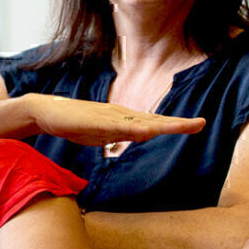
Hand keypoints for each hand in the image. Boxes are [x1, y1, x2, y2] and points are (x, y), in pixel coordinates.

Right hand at [26, 94, 203, 146]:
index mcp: (123, 119)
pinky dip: (136, 130)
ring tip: (185, 126)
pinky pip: (120, 128)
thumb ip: (118, 135)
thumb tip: (136, 136)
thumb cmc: (73, 122)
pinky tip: (148, 132)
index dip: (174, 125)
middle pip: (154, 121)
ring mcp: (110, 117)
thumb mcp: (101, 134)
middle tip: (201, 123)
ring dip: (164, 125)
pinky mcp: (96, 121)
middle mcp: (121, 115)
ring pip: (142, 123)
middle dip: (178, 123)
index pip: (153, 123)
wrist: (47, 112)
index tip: (196, 125)